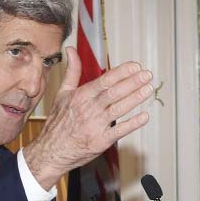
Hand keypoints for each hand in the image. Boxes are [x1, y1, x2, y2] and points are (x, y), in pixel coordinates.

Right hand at [24, 47, 152, 190]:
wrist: (51, 150)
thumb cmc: (57, 121)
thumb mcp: (61, 93)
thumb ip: (71, 71)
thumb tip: (70, 49)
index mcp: (80, 96)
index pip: (104, 80)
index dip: (121, 72)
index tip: (135, 66)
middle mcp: (88, 109)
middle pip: (114, 93)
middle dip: (133, 82)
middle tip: (147, 74)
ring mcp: (95, 126)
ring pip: (119, 109)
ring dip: (135, 98)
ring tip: (148, 89)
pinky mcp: (100, 141)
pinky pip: (119, 131)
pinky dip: (132, 124)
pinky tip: (144, 116)